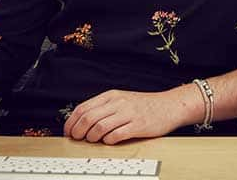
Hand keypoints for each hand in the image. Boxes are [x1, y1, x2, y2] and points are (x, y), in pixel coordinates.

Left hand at [63, 89, 181, 143]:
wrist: (168, 106)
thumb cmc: (143, 105)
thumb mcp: (121, 100)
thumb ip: (104, 108)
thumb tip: (82, 122)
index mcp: (111, 96)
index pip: (83, 108)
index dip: (71, 122)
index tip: (68, 132)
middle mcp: (118, 103)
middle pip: (88, 118)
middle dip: (78, 131)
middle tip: (77, 139)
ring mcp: (128, 114)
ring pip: (100, 127)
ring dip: (92, 137)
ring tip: (93, 141)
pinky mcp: (138, 125)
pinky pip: (117, 135)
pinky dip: (109, 141)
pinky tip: (109, 141)